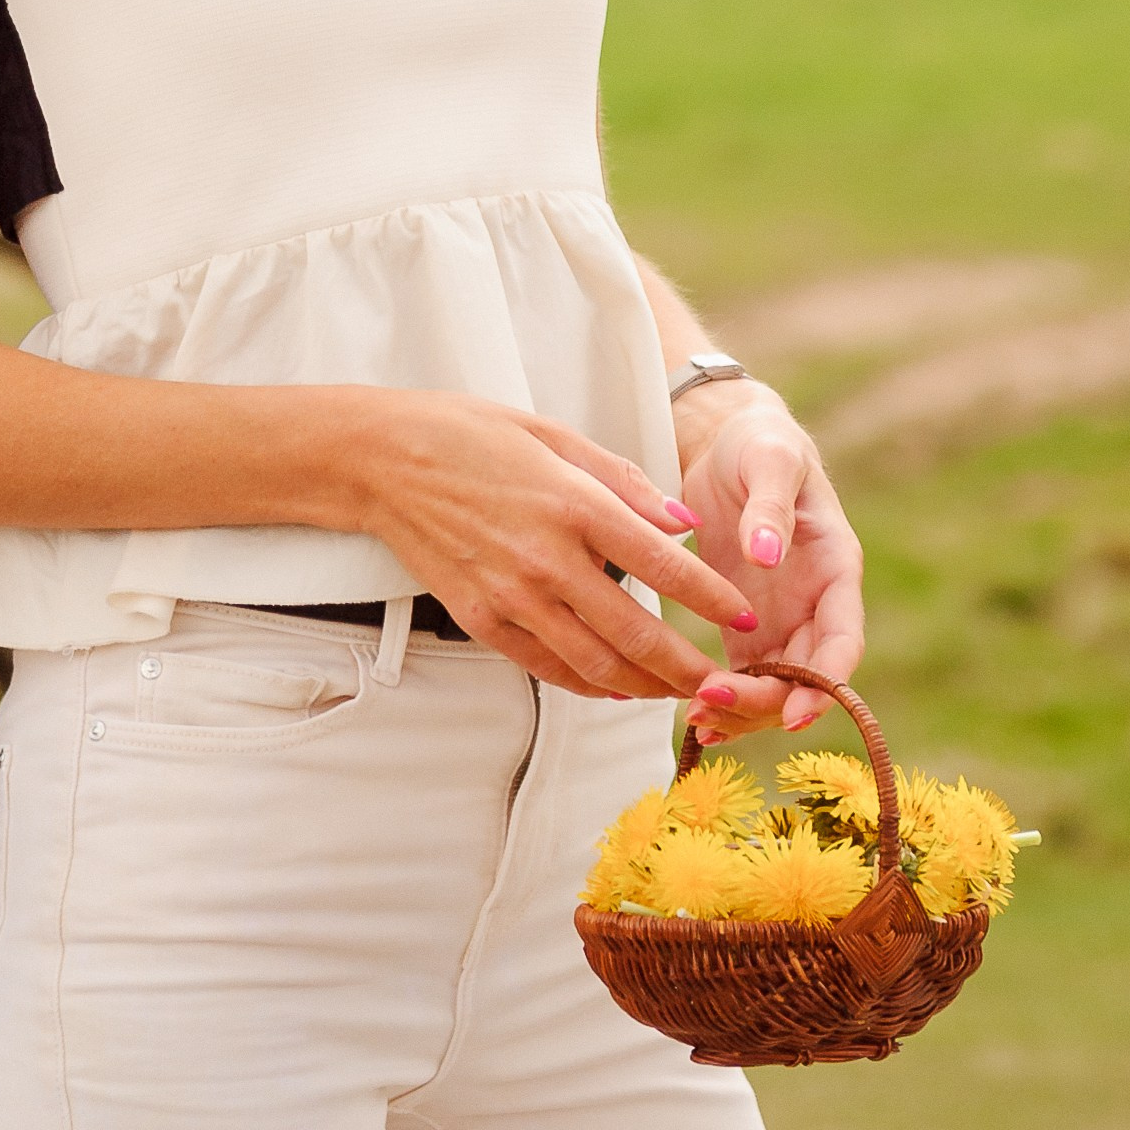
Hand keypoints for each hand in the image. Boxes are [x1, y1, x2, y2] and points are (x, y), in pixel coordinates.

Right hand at [360, 393, 763, 700]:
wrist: (383, 460)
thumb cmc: (470, 435)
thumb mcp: (553, 434)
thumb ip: (624, 481)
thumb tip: (683, 525)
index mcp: (573, 504)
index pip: (662, 565)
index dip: (711, 600)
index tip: (746, 620)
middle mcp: (547, 558)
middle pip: (636, 632)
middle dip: (689, 666)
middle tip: (724, 684)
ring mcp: (512, 595)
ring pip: (595, 662)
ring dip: (644, 685)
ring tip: (678, 694)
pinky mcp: (482, 619)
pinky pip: (547, 666)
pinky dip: (588, 683)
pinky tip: (615, 685)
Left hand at [671, 386, 866, 736]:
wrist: (732, 442)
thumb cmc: (762, 444)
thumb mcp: (770, 461)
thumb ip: (771, 506)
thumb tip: (766, 554)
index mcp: (836, 570)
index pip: (842, 642)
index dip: (825, 684)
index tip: (796, 713)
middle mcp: (816, 605)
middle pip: (805, 678)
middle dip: (767, 705)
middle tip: (710, 708)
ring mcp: (783, 619)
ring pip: (775, 688)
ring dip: (743, 712)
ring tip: (696, 720)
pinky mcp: (747, 623)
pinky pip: (744, 675)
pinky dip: (724, 697)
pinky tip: (691, 712)